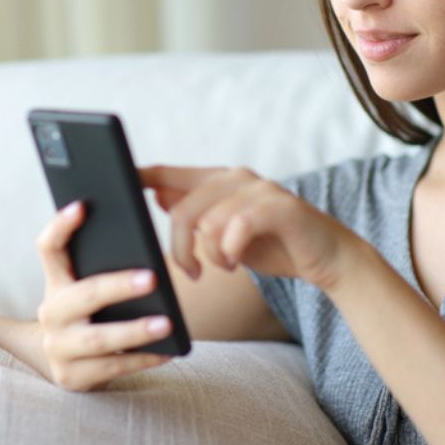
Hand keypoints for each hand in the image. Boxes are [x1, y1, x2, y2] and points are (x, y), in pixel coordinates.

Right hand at [33, 201, 173, 390]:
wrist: (70, 365)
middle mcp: (50, 313)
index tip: (82, 206)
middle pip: (83, 295)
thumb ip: (107, 269)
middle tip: (151, 278)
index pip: (49, 248)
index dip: (61, 227)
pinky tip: (167, 352)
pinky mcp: (70, 377)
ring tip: (167, 323)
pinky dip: (142, 359)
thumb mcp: (90, 291)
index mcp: (56, 282)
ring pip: (97, 339)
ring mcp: (57, 347)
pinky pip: (111, 367)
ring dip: (135, 331)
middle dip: (118, 286)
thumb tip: (149, 253)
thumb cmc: (93, 316)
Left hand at [140, 165, 358, 290]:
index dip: (140, 176)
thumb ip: (195, 212)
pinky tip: (237, 263)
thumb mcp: (226, 232)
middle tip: (192, 272)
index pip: (168, 172)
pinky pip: (235, 229)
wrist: (329, 258)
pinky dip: (229, 252)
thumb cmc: (274, 246)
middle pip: (182, 208)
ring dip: (210, 255)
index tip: (116, 184)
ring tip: (224, 266)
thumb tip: (155, 193)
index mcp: (219, 180)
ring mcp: (259, 189)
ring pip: (207, 222)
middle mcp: (236, 177)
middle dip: (178, 248)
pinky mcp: (278, 207)